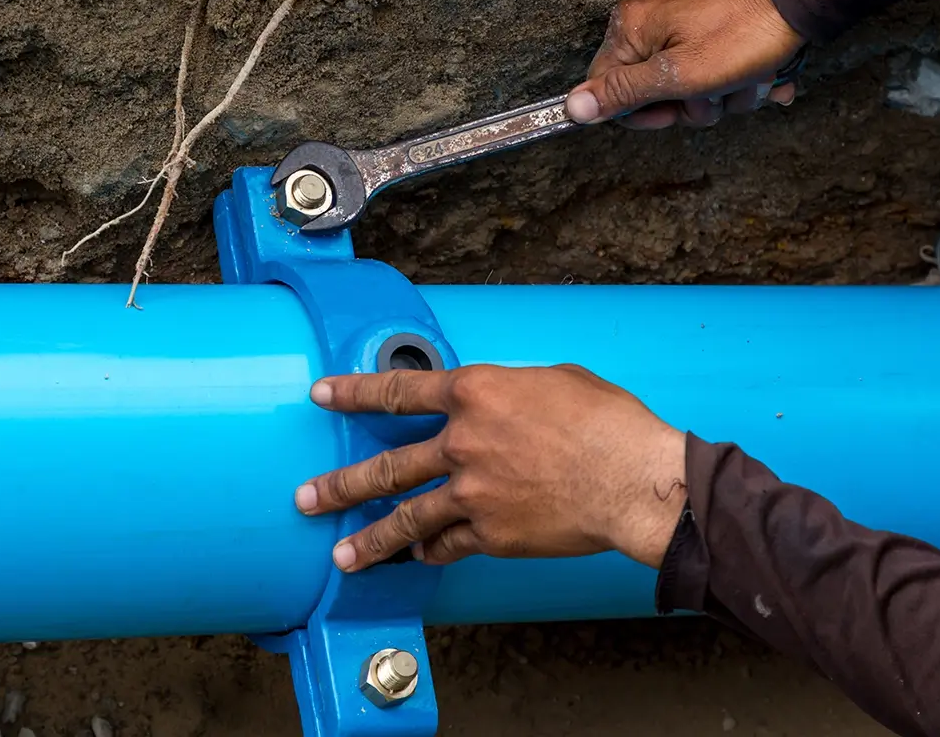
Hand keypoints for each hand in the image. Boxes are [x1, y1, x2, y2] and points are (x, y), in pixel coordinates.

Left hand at [294, 365, 688, 571]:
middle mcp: (461, 442)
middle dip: (340, 484)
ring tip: (341, 554)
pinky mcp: (491, 533)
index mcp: (474, 393)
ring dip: (369, 538)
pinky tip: (418, 557)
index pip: (396, 391)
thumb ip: (511, 392)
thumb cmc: (606, 422)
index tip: (323, 395)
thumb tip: (503, 402)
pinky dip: (431, 552)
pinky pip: (449, 545)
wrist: (631, 478)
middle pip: (385, 466)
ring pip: (405, 517)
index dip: (353, 393)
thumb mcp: (554, 381)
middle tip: (307, 497)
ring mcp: (471, 491)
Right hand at [565, 0, 804, 129]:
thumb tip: (572, 108)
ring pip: (690, 85)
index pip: (607, 89)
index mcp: (631, 29)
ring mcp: (682, 20)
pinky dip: (739, 80)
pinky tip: (762, 77)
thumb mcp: (679, 75)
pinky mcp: (711, 23)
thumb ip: (623, 93)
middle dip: (693, 105)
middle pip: (652, 91)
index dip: (642, 113)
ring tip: (749, 79)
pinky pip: (713, 67)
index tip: (674, 114)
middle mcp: (650, 20)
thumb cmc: (743, 32)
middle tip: (718, 93)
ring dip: (725, 96)